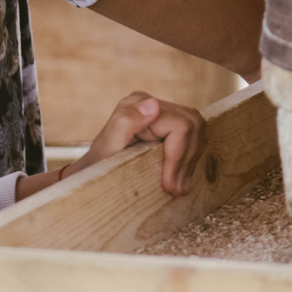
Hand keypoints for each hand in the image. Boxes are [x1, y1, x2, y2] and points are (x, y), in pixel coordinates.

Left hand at [65, 92, 207, 195]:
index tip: (169, 185)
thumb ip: (127, 121)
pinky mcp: (169, 124)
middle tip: (177, 189)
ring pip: (198, 129)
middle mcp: (151, 103)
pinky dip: (190, 158)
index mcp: (138, 102)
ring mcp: (162, 112)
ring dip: (191, 160)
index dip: (178, 157)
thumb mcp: (108, 146)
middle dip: (187, 160)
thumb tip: (154, 105)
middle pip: (193, 125)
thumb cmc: (98, 163)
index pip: (179, 125)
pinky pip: (194, 135)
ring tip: (179, 187)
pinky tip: (181, 177)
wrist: (94, 173)